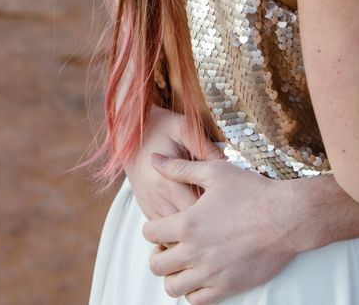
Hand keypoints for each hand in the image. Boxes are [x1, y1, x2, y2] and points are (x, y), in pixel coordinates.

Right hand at [124, 106, 222, 220]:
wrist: (129, 131)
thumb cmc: (159, 127)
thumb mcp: (184, 127)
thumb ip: (204, 146)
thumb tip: (227, 162)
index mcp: (165, 180)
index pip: (193, 209)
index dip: (213, 213)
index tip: (229, 209)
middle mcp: (155, 197)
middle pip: (184, 226)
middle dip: (204, 226)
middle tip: (226, 221)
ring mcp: (149, 204)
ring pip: (172, 232)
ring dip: (190, 231)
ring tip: (213, 224)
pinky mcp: (146, 207)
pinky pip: (163, 228)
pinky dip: (177, 230)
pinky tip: (193, 223)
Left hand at [142, 156, 298, 304]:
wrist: (287, 217)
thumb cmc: (253, 192)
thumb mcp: (215, 171)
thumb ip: (180, 168)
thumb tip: (154, 159)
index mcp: (188, 224)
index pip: (149, 233)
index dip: (153, 227)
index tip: (164, 225)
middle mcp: (195, 252)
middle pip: (156, 265)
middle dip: (159, 253)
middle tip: (172, 245)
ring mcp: (211, 273)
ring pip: (173, 288)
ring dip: (173, 275)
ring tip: (185, 262)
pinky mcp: (227, 287)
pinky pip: (196, 301)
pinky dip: (193, 291)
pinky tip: (202, 274)